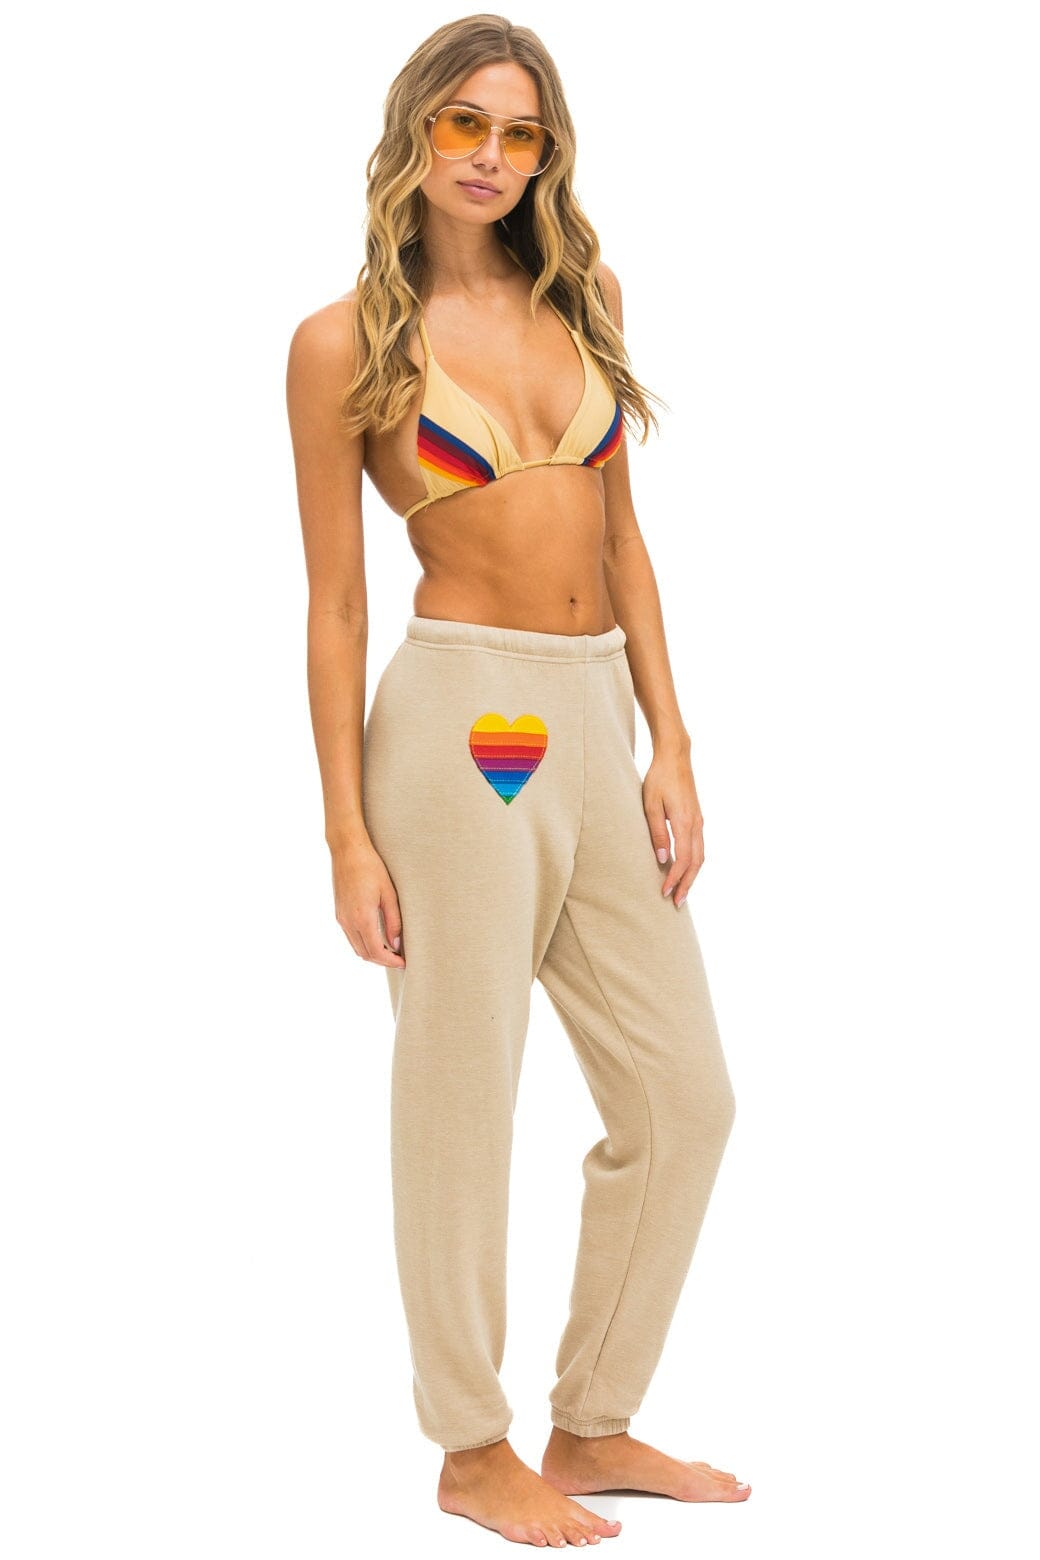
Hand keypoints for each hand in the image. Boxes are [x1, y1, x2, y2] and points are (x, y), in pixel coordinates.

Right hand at [330, 837, 405, 966]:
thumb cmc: (371, 867)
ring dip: (373, 953)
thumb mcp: (389, 894)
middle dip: (383, 960)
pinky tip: (377, 938)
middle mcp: (348, 922)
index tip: (404, 963)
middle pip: (365, 954)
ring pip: (356, 947)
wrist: (347, 850)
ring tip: (391, 951)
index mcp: (362, 918)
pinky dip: (364, 944)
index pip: (376, 951)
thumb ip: (393, 921)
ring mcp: (341, 918)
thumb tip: (397, 944)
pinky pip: (351, 937)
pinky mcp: (339, 913)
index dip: (391, 961)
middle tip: (400, 959)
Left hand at [641, 751, 704, 908]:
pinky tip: (685, 869)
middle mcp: (696, 824)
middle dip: (687, 884)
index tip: (664, 892)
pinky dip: (693, 863)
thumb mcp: (650, 805)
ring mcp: (699, 821)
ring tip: (682, 891)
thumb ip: (657, 832)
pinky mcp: (697, 818)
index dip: (674, 878)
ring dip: (692, 876)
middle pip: (696, 863)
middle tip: (677, 903)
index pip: (682, 859)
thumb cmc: (659, 778)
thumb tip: (661, 859)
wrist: (675, 757)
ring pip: (700, 856)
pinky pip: (699, 847)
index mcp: (684, 822)